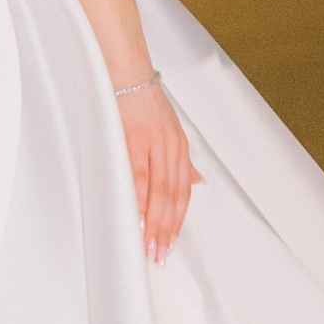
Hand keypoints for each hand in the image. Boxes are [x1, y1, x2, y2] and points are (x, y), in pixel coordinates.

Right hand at [118, 79, 197, 261]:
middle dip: (167, 228)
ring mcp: (153, 143)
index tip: (171, 244)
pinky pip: (137, 174)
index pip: (182, 191)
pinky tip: (135, 216)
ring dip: (154, 221)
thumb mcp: (168, 129)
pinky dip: (137, 198)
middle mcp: (171, 146)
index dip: (177, 220)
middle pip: (173, 196)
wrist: (126, 70)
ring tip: (148, 244)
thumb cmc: (141, 101)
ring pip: (158, 190)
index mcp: (179, 146)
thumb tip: (198, 182)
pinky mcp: (133, 138)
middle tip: (160, 254)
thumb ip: (181, 160)